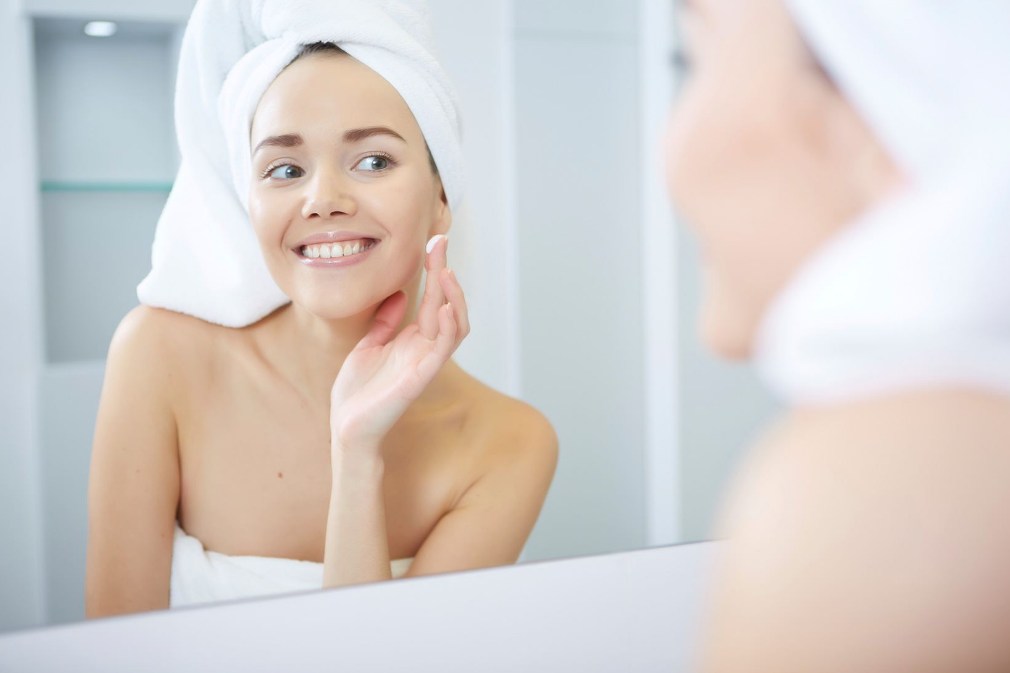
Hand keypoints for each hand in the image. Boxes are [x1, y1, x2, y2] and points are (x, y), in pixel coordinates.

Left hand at [329, 235, 469, 454]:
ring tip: (445, 270)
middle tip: (440, 241)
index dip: (436, 269)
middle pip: (447, 303)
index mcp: (415, 340)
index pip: (434, 299)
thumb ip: (385, 322)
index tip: (435, 242)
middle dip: (444, 271)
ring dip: (453, 296)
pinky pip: (444, 348)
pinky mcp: (421, 376)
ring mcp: (427, 361)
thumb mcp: (368, 345)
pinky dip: (449, 325)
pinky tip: (445, 305)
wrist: (347, 427)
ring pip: (456, 324)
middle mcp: (426, 348)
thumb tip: (400, 295)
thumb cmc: (357, 393)